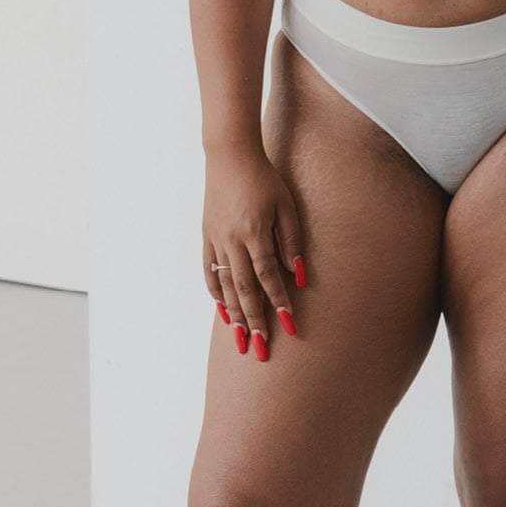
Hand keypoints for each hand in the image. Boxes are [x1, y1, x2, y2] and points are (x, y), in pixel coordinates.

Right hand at [203, 148, 305, 360]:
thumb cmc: (264, 178)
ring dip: (234, 315)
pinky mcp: (207, 236)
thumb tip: (299, 276)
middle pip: (243, 290)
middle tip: (260, 350)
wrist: (229, 156)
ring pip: (225, 286)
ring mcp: (215, 240)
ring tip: (241, 340)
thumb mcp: (287, 206)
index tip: (289, 325)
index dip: (278, 302)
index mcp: (253, 233)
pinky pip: (209, 271)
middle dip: (254, 322)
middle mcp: (231, 241)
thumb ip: (292, 241)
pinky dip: (216, 294)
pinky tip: (223, 311)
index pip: (267, 277)